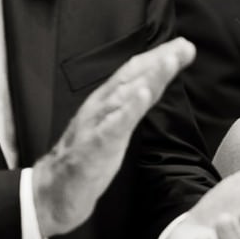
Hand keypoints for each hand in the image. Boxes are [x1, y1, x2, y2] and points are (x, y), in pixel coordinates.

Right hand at [31, 38, 193, 236]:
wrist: (54, 191)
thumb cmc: (87, 158)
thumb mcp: (114, 128)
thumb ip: (131, 108)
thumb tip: (151, 89)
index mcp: (106, 102)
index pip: (134, 74)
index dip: (159, 59)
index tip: (184, 47)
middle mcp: (100, 107)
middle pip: (132, 78)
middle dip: (159, 61)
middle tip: (184, 47)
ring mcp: (96, 125)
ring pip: (124, 96)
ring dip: (147, 77)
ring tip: (168, 62)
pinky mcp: (94, 147)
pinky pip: (112, 126)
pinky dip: (127, 109)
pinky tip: (141, 95)